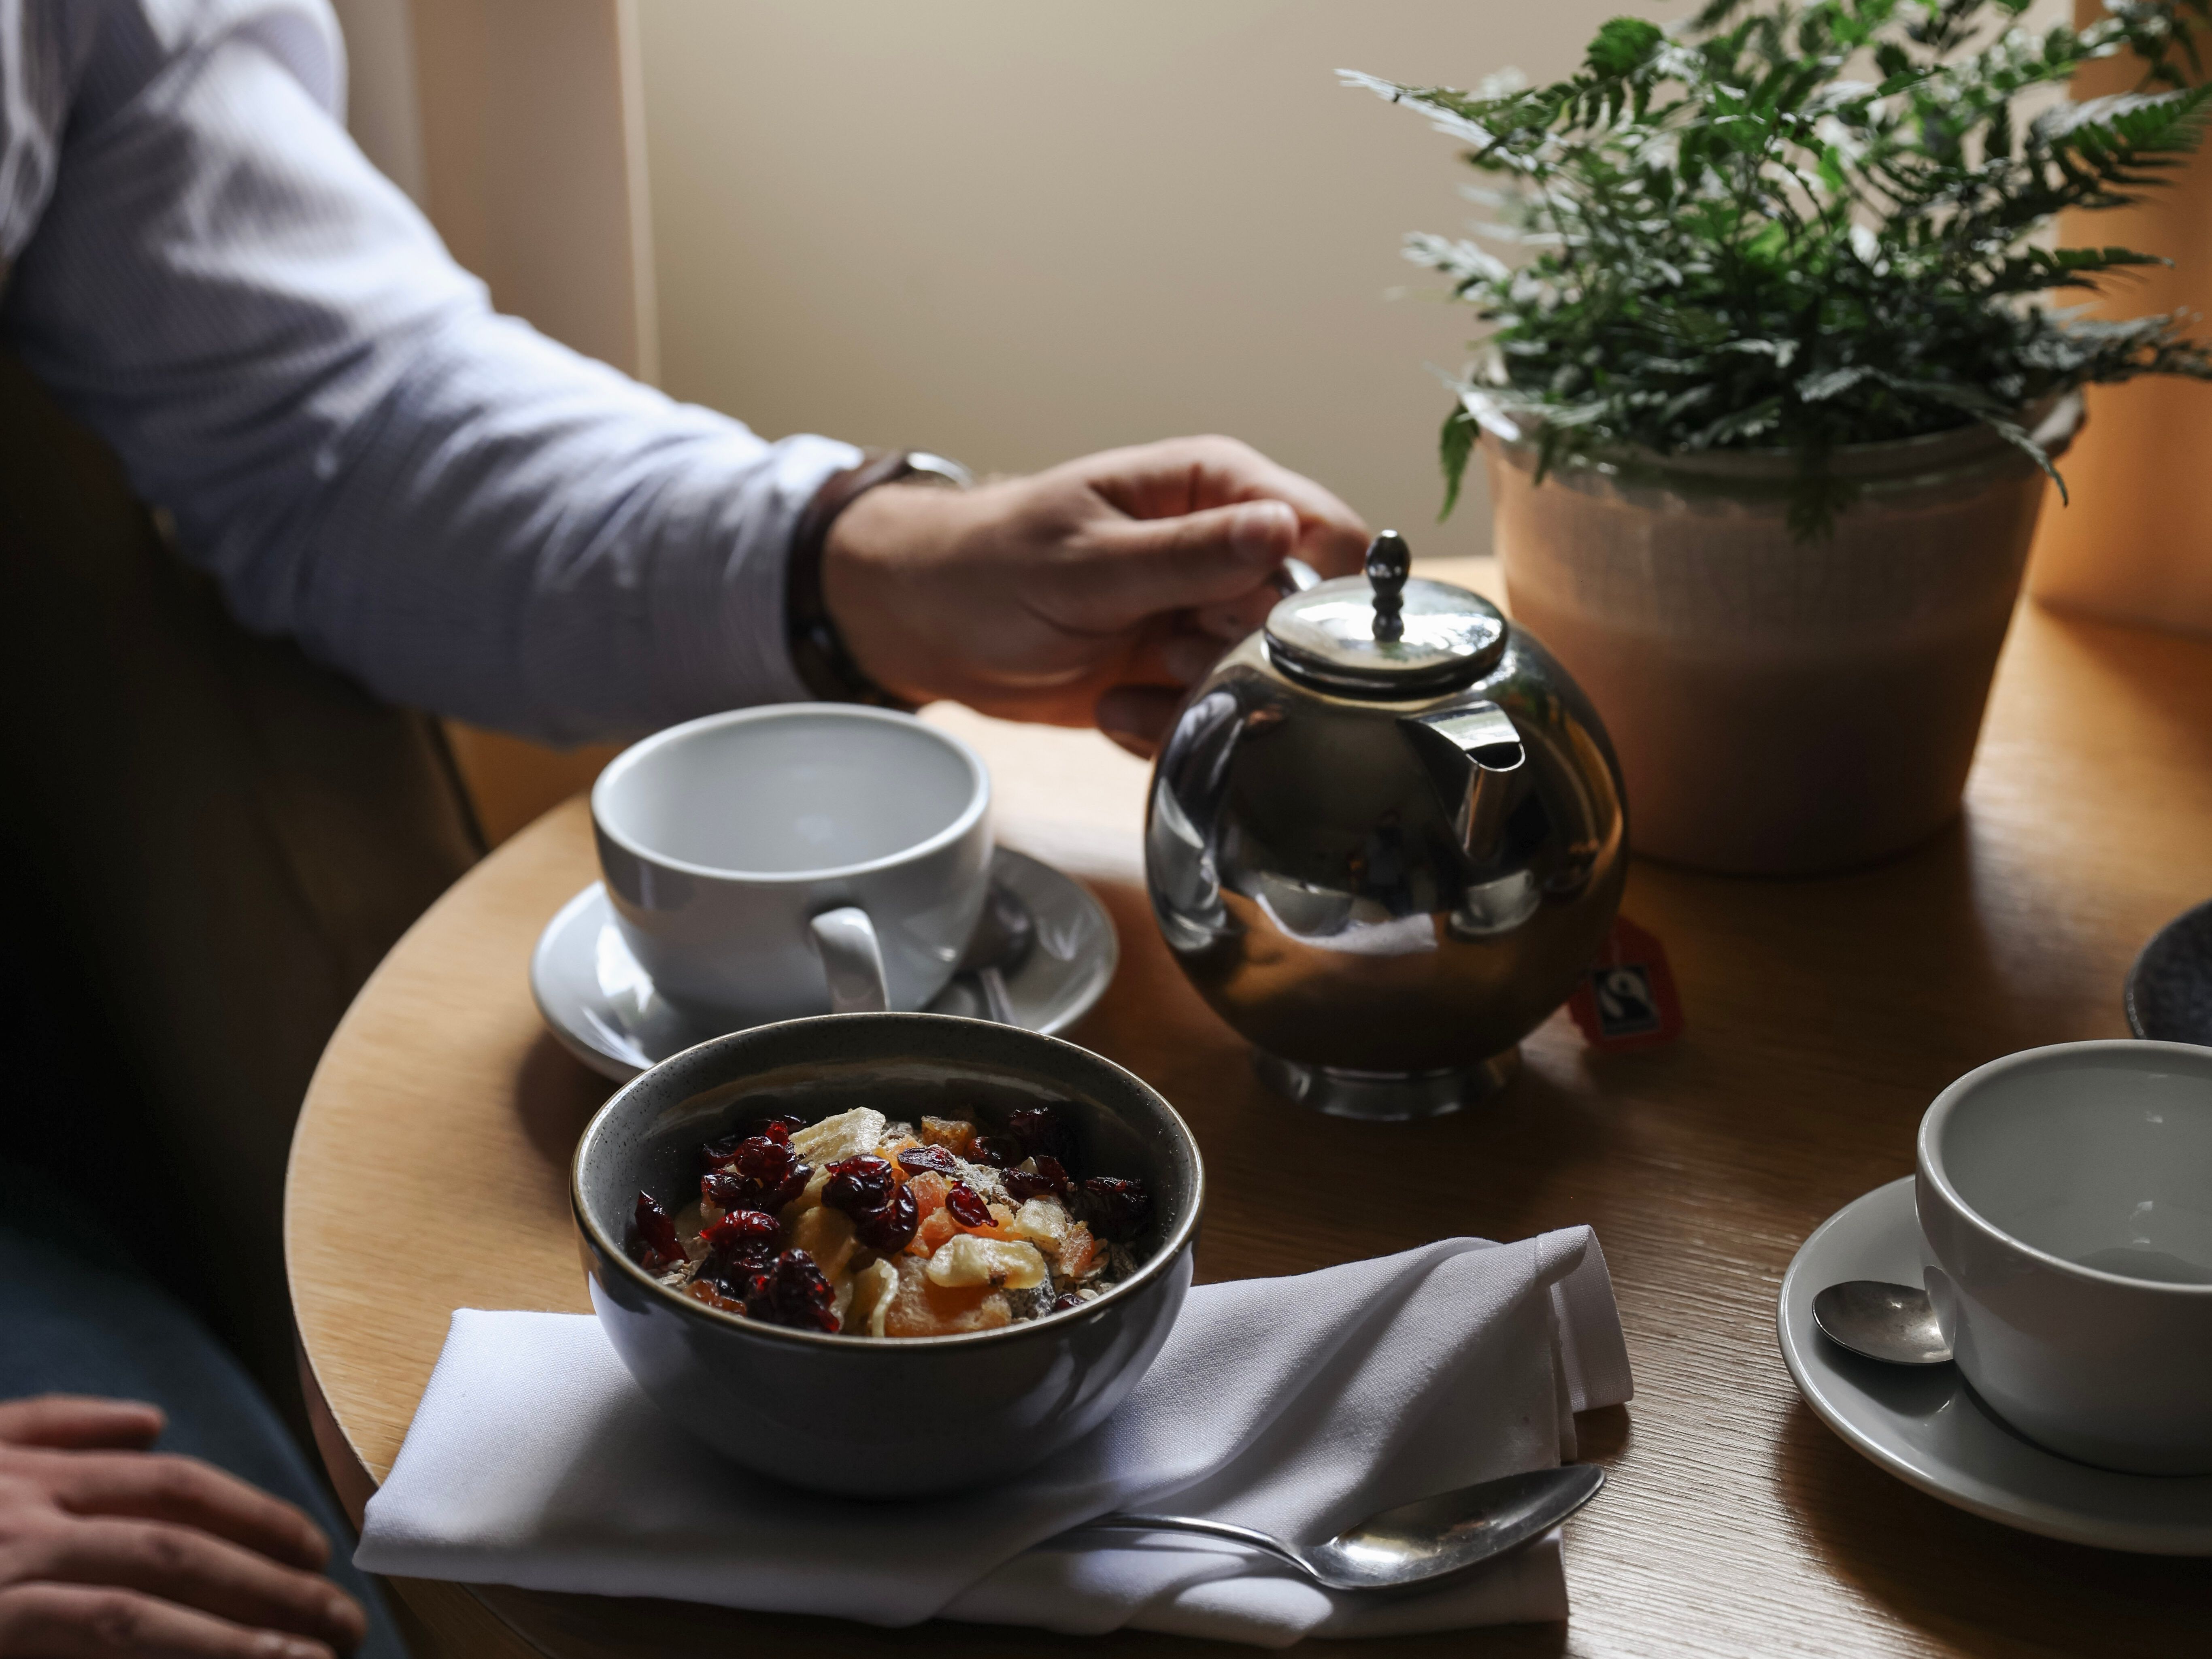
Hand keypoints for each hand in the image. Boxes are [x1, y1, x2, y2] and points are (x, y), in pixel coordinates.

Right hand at [0, 1396, 364, 1657]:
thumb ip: (53, 1429)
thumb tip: (151, 1422)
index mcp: (36, 1474)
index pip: (178, 1488)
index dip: (259, 1517)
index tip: (319, 1550)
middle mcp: (34, 1516)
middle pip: (185, 1544)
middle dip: (275, 1583)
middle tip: (344, 1620)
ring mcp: (13, 1570)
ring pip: (156, 1593)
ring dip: (243, 1630)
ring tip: (315, 1658)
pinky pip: (112, 1631)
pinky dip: (187, 1649)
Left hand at [822, 435, 1367, 755]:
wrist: (931, 627)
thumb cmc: (990, 566)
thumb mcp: (1084, 562)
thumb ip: (1187, 554)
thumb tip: (1281, 531)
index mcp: (1216, 488)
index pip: (1325, 533)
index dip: (1312, 592)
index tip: (1263, 629)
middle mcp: (1226, 549)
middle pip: (1302, 620)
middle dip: (1239, 654)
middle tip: (1165, 651)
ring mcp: (1208, 617)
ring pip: (1264, 680)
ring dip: (1197, 698)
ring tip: (1130, 676)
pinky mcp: (1185, 676)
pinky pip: (1217, 718)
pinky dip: (1166, 726)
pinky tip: (1114, 703)